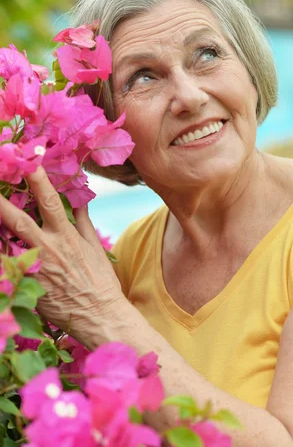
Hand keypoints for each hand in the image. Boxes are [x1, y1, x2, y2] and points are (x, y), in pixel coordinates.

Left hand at [0, 166, 123, 343]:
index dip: (38, 178)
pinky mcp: (26, 287)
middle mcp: (48, 249)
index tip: (29, 159)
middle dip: (0, 202)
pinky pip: (6, 268)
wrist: (100, 316)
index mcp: (66, 235)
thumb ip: (82, 219)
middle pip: (17, 219)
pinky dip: (2, 257)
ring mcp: (34, 269)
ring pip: (5, 243)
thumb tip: (79, 195)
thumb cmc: (99, 281)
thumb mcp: (94, 246)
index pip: (50, 200)